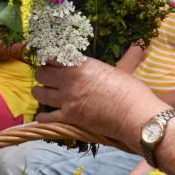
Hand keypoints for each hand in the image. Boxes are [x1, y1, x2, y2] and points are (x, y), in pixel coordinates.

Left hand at [32, 58, 166, 148]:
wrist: (135, 115)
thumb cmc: (131, 90)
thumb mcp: (114, 70)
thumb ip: (97, 68)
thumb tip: (102, 64)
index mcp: (82, 64)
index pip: (53, 56)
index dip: (49, 58)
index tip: (50, 61)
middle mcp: (70, 79)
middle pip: (41, 74)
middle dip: (42, 75)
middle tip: (47, 78)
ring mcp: (68, 99)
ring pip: (40, 94)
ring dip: (40, 93)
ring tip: (43, 94)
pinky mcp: (70, 118)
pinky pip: (46, 117)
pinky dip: (43, 117)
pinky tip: (42, 117)